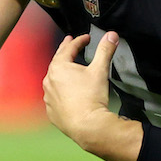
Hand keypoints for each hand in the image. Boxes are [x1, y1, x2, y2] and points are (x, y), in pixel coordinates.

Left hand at [43, 32, 119, 151]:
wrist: (86, 125)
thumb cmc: (92, 96)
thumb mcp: (100, 70)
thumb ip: (105, 50)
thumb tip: (112, 34)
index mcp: (59, 67)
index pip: (68, 48)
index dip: (79, 41)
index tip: (86, 38)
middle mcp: (49, 80)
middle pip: (57, 61)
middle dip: (65, 51)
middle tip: (69, 43)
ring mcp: (48, 96)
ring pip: (53, 79)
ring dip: (60, 72)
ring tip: (66, 68)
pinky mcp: (51, 111)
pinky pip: (54, 96)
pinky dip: (59, 90)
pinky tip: (66, 92)